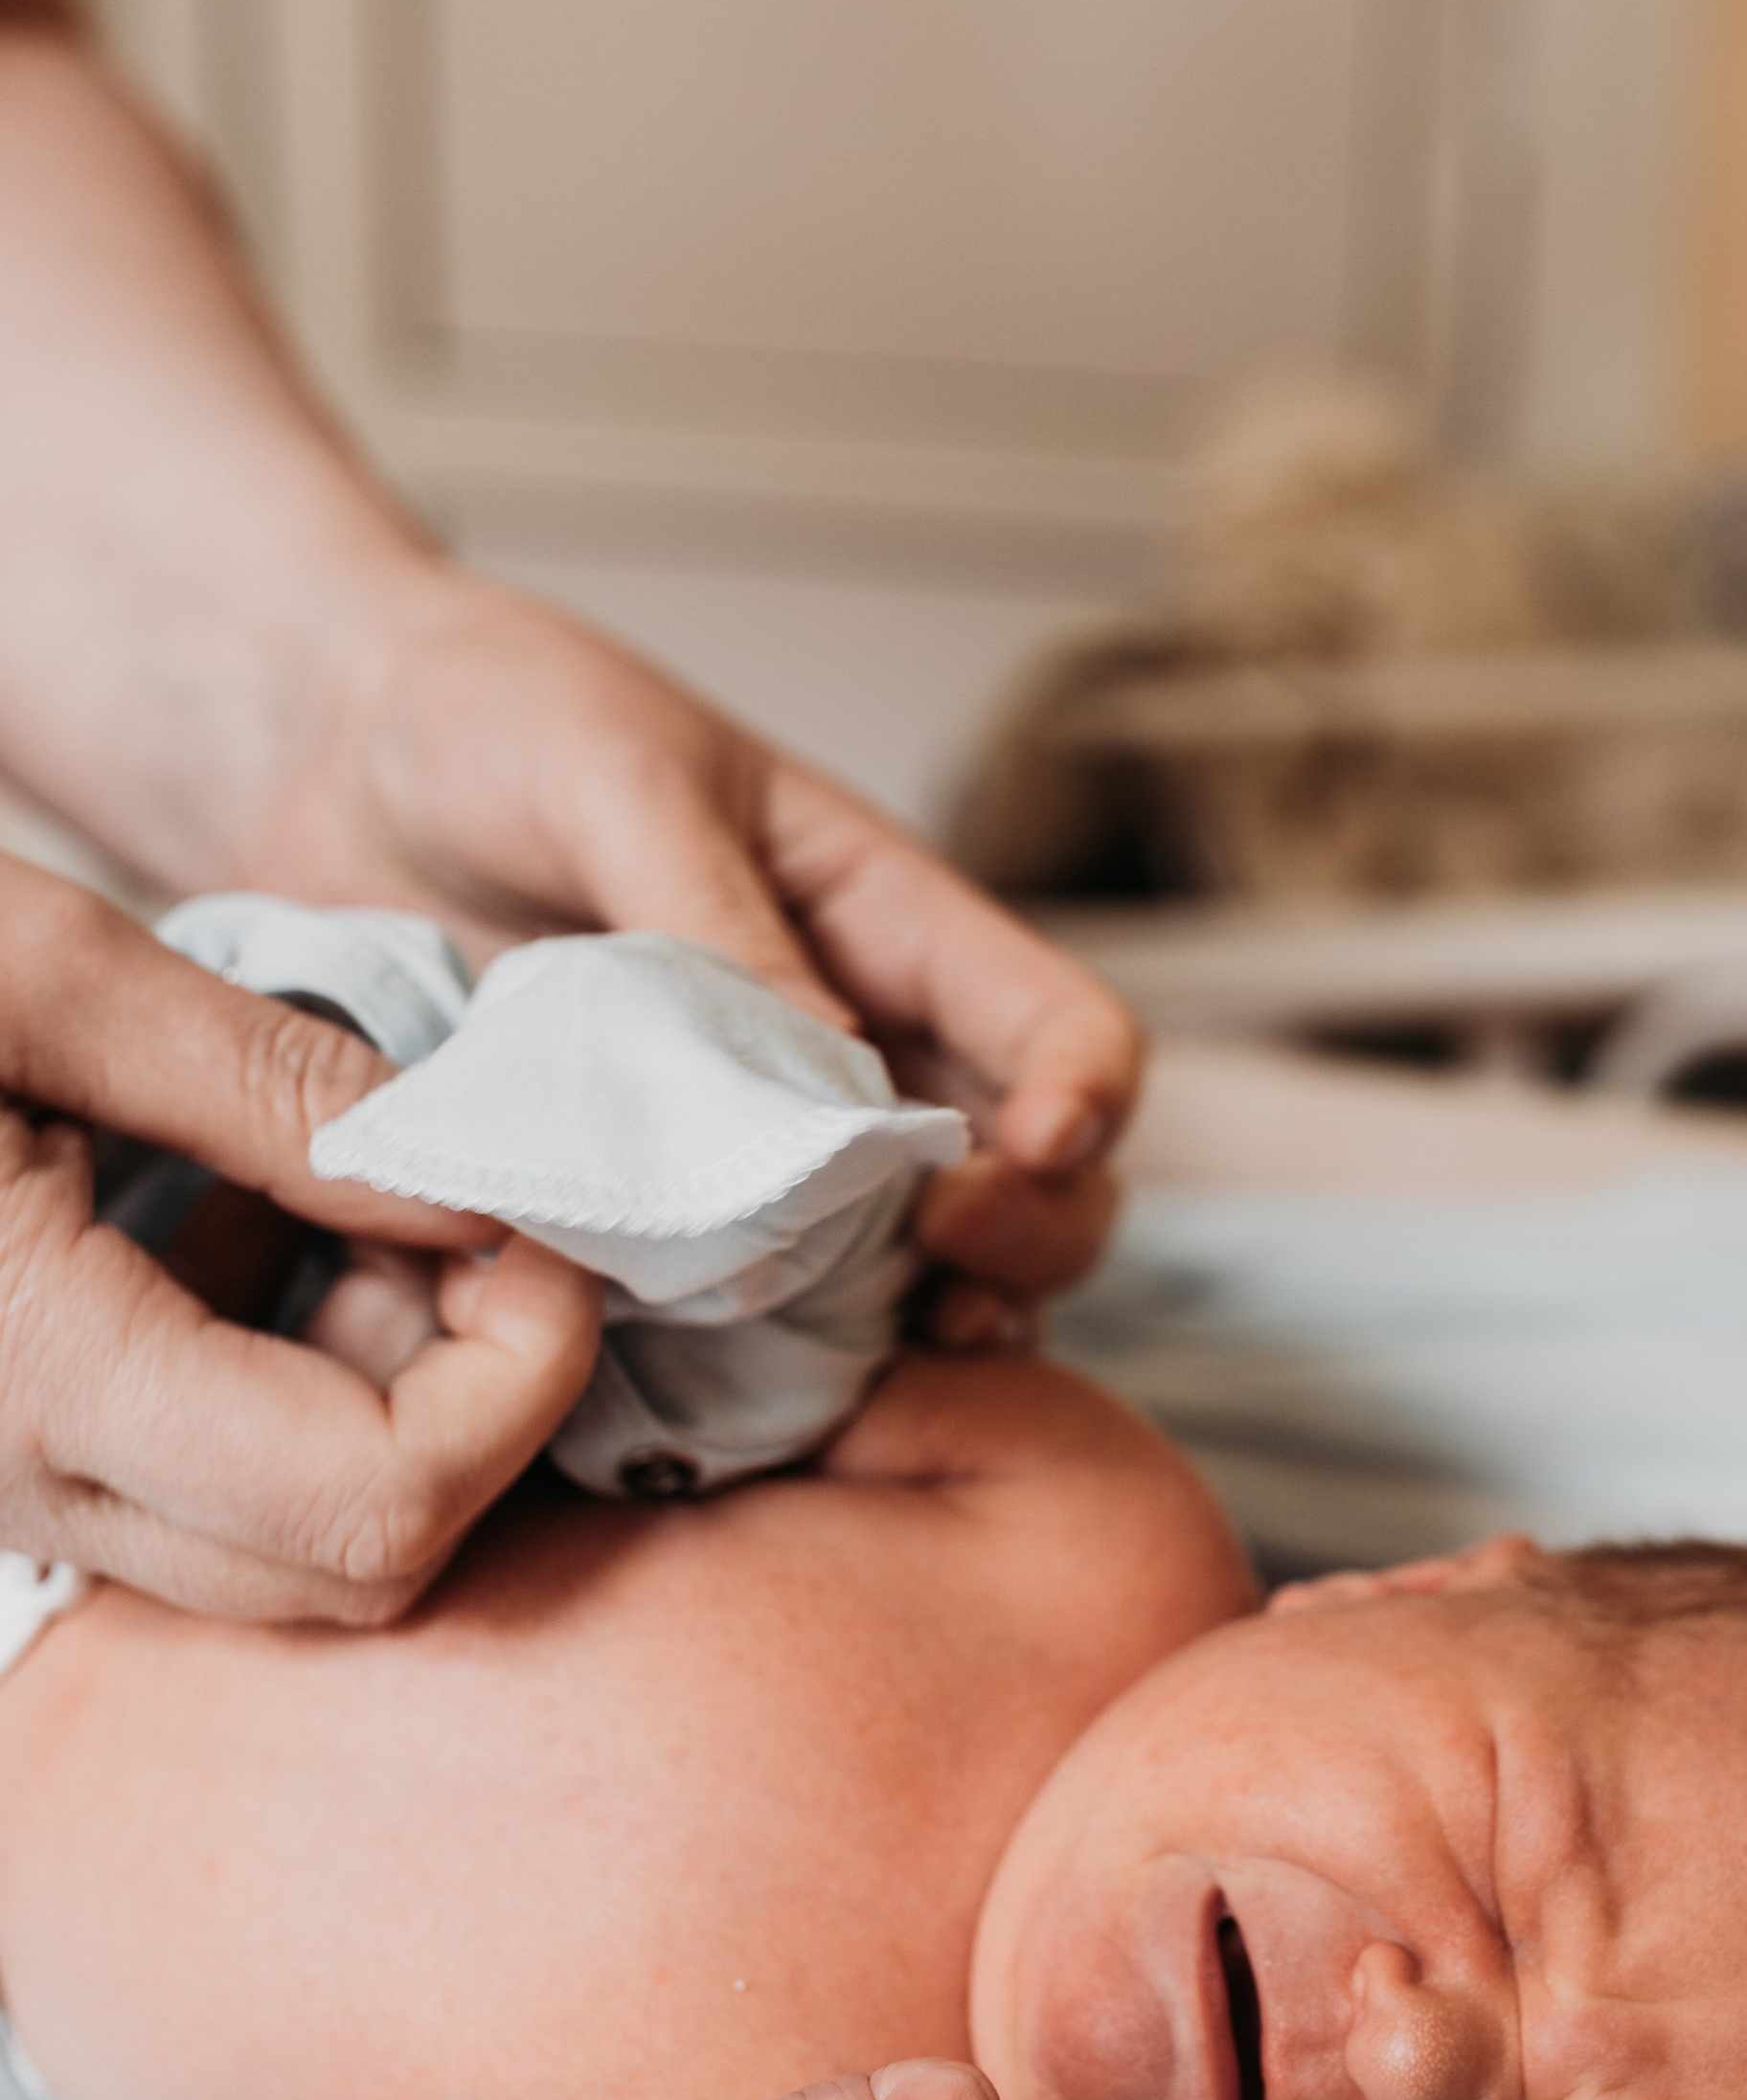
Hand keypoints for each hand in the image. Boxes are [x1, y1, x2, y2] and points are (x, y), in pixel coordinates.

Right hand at [0, 857, 600, 1617]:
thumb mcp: (35, 965)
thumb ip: (271, 1086)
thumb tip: (475, 1184)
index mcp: (27, 1372)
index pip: (379, 1505)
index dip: (519, 1378)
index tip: (531, 1222)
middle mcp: (14, 1482)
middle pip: (362, 1568)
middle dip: (478, 1400)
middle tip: (468, 1210)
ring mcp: (2, 1489)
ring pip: (294, 1552)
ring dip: (388, 1392)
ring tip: (352, 1195)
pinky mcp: (1, 1454)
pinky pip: (204, 1492)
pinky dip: (287, 1381)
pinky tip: (249, 1218)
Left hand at [249, 575, 1139, 1332]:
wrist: (315, 757)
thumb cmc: (486, 718)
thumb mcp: (616, 776)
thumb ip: (715, 916)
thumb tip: (828, 1070)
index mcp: (884, 921)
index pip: (1058, 1026)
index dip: (1078, 1100)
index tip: (1020, 1151)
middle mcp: (853, 1049)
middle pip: (1033, 1183)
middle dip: (1026, 1242)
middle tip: (943, 1274)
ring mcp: (758, 1148)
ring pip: (913, 1276)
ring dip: (918, 1327)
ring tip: (871, 1360)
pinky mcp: (646, 1217)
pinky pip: (743, 1315)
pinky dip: (760, 1363)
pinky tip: (718, 1381)